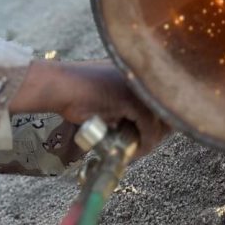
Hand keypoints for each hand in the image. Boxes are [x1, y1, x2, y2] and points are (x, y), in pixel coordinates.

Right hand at [10, 59, 169, 158]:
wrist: (59, 87)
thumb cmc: (76, 93)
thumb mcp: (109, 100)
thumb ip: (127, 108)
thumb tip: (141, 128)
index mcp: (137, 72)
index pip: (161, 98)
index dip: (159, 122)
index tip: (148, 138)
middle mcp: (142, 76)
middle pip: (166, 109)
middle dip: (158, 132)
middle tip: (141, 146)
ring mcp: (139, 86)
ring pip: (159, 121)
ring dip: (149, 141)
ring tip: (134, 151)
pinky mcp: (133, 100)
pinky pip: (148, 128)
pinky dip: (143, 144)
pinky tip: (132, 152)